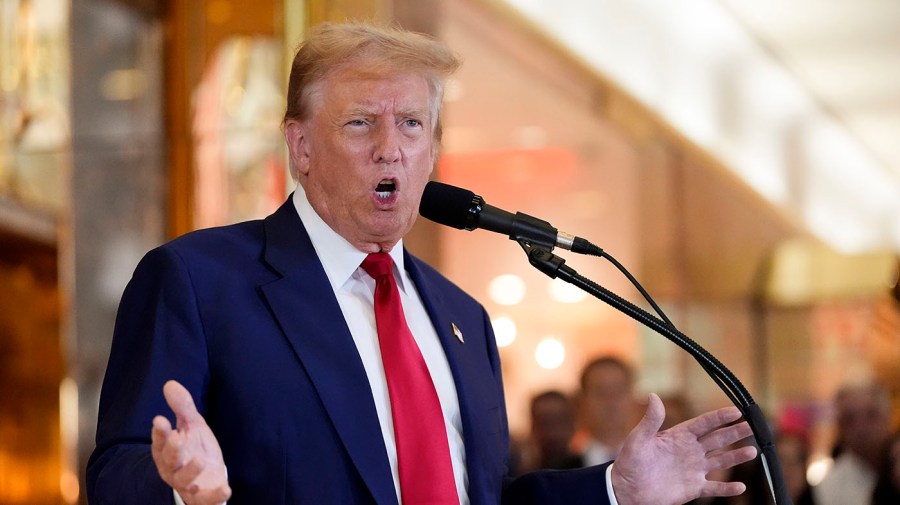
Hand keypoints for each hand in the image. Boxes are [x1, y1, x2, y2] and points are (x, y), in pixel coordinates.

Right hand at [151, 380, 231, 504]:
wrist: (210, 477)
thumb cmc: (196, 449)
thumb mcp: (192, 425)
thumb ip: (183, 407)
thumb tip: (170, 383)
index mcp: (167, 451)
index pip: (160, 441)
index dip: (159, 432)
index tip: (160, 420)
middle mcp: (173, 469)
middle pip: (169, 461)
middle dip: (172, 450)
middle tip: (177, 437)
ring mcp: (187, 485)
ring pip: (184, 481)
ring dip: (190, 472)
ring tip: (199, 460)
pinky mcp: (202, 498)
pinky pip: (205, 500)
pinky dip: (214, 496)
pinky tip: (226, 489)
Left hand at [610, 393, 756, 504]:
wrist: (626, 490)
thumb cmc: (629, 462)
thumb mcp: (638, 439)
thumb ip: (650, 420)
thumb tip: (653, 396)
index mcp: (678, 436)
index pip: (704, 424)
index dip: (720, 417)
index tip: (737, 411)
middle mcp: (690, 451)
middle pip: (717, 439)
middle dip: (735, 432)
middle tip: (752, 426)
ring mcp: (693, 469)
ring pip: (720, 461)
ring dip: (736, 457)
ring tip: (752, 451)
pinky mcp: (693, 488)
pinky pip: (714, 487)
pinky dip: (727, 488)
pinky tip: (740, 486)